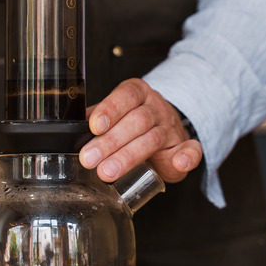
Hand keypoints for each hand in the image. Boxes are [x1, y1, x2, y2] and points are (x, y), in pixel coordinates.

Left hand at [79, 79, 202, 182]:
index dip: (110, 109)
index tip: (95, 126)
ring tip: (108, 171)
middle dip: (110, 142)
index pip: (125, 96)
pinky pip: (192, 149)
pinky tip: (179, 163)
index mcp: (137, 94)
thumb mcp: (114, 115)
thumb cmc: (133, 123)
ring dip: (129, 156)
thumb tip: (73, 130)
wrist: (166, 130)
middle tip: (90, 159)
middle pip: (136, 121)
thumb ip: (96, 120)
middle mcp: (155, 108)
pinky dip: (188, 157)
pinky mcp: (185, 147)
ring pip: (152, 139)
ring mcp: (171, 127)